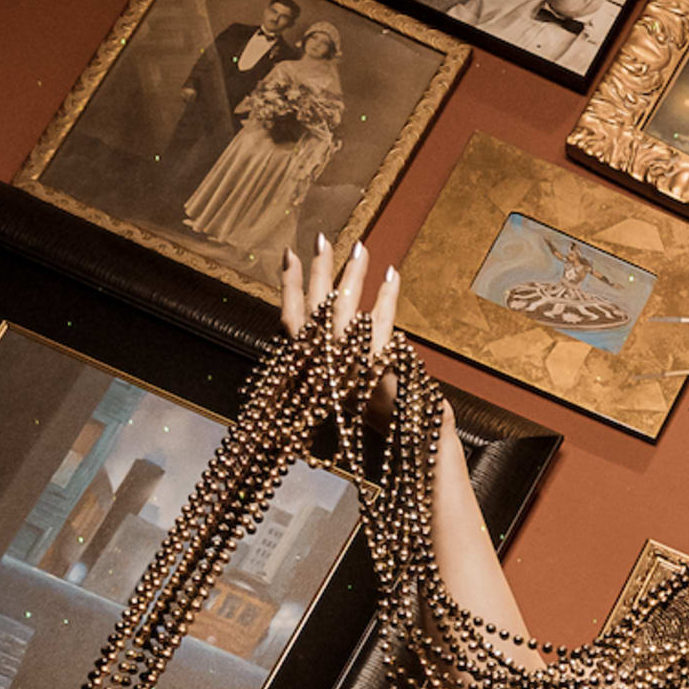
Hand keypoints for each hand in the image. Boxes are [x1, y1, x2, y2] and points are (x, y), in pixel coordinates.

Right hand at [281, 233, 405, 418]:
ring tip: (361, 248)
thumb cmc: (373, 421)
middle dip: (318, 270)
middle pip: (316, 306)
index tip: (290, 258)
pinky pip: (382, 320)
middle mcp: (322, 364)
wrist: (399, 449)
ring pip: (346, 307)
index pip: (290, 320)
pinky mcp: (374, 364)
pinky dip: (388, 295)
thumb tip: (334, 324)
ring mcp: (347, 363)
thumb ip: (333, 361)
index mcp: (308, 370)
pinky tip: (393, 273)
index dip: (289, 287)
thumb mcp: (343, 389)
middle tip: (322, 239)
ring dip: (354, 274)